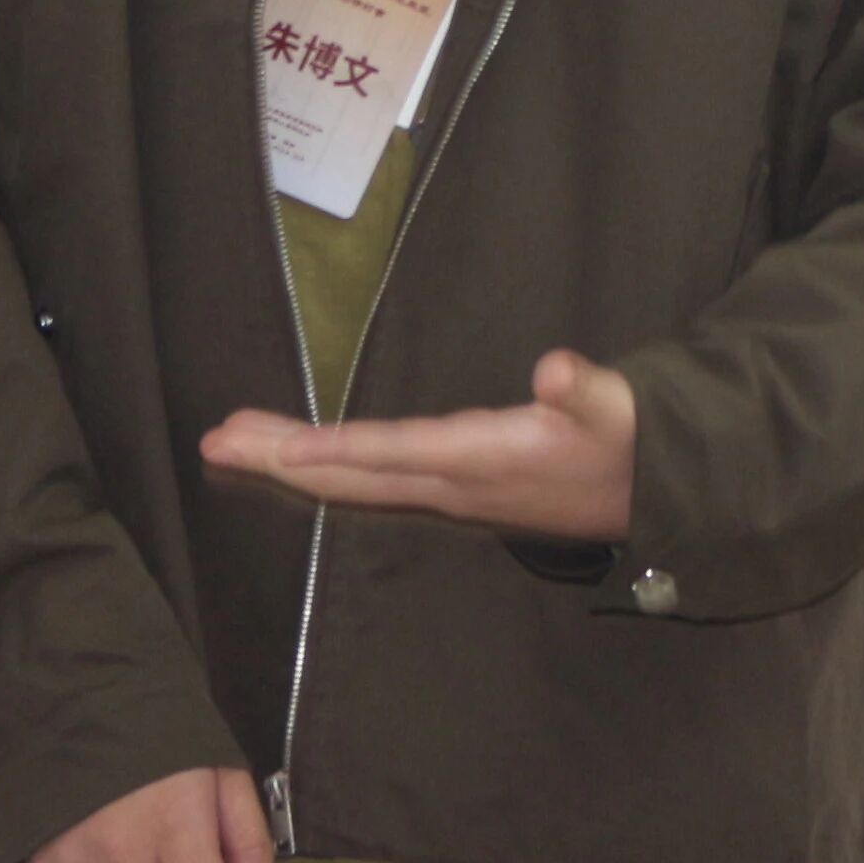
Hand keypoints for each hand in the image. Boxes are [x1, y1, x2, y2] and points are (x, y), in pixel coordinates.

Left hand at [200, 347, 639, 541]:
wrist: (648, 491)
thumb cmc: (623, 438)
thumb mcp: (612, 408)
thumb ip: (584, 389)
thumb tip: (555, 369)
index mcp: (480, 460)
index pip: (393, 454)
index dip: (335, 450)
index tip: (275, 448)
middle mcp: (448, 485)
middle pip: (350, 476)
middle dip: (280, 459)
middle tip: (215, 441)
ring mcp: (444, 493)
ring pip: (352, 482)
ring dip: (290, 463)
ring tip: (235, 442)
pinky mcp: (447, 491)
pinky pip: (368, 482)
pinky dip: (324, 467)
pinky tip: (298, 459)